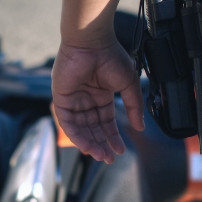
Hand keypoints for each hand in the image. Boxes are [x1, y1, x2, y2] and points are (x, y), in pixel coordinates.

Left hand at [52, 40, 144, 163]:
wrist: (91, 42)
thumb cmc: (111, 57)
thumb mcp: (128, 84)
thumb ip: (134, 106)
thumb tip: (140, 127)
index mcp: (101, 95)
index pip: (106, 121)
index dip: (113, 136)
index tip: (120, 150)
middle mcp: (86, 99)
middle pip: (93, 128)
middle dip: (101, 143)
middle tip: (109, 159)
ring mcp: (73, 99)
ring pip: (81, 128)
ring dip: (90, 143)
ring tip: (101, 155)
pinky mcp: (61, 98)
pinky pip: (67, 122)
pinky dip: (76, 135)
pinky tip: (87, 145)